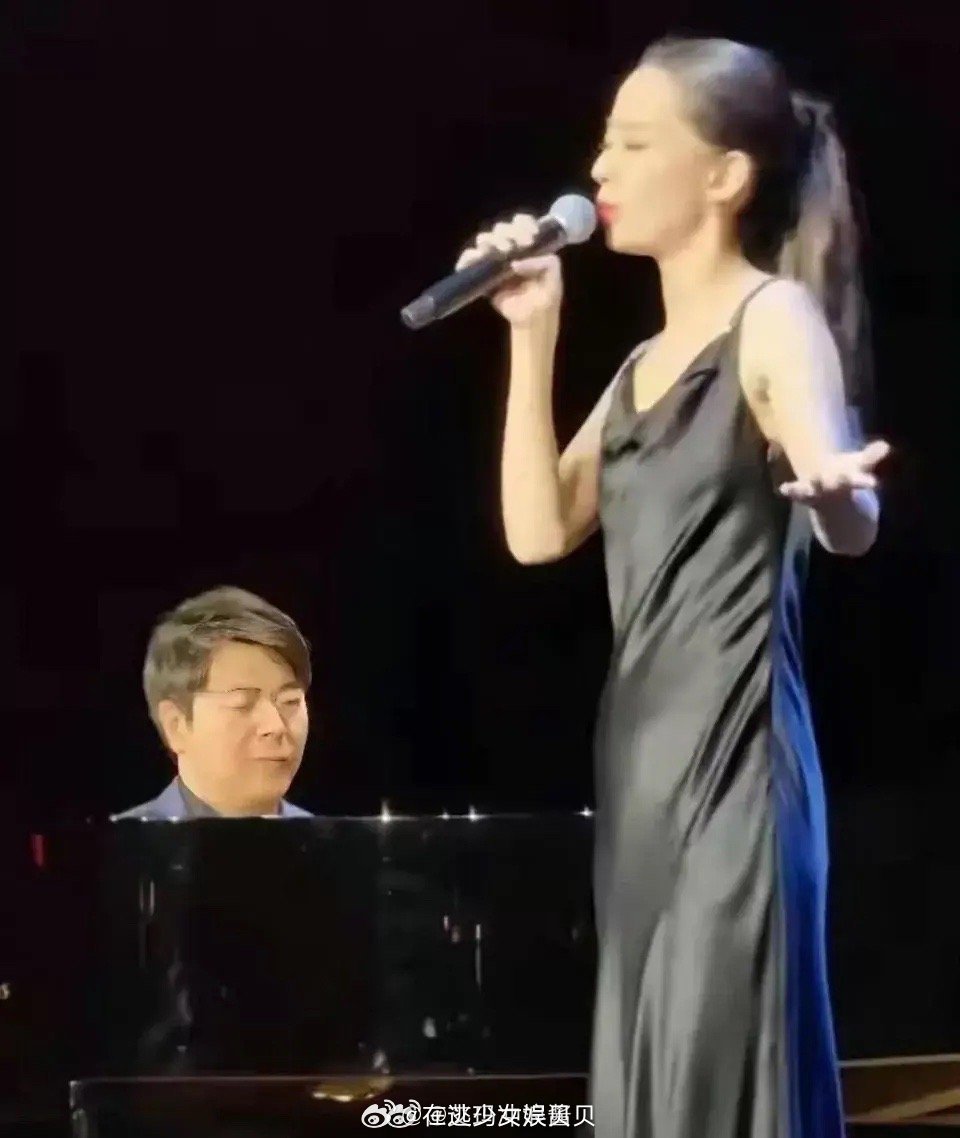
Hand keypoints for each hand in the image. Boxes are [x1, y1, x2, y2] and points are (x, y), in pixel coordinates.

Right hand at [455, 213, 562, 328]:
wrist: (532, 320)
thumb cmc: (545, 298)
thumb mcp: (554, 278)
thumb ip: (545, 264)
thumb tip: (514, 262)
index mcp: (528, 245)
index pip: (522, 223)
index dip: (523, 224)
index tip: (529, 238)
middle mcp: (510, 248)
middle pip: (501, 229)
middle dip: (507, 234)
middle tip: (514, 247)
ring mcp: (495, 261)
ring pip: (484, 240)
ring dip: (489, 242)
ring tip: (497, 253)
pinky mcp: (482, 275)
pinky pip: (469, 261)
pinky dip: (468, 258)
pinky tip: (474, 259)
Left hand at [778, 440, 891, 503]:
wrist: (829, 502)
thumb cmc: (847, 477)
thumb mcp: (860, 467)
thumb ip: (872, 457)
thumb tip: (886, 446)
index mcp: (850, 482)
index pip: (861, 482)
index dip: (866, 482)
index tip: (874, 483)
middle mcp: (834, 488)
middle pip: (837, 485)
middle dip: (839, 481)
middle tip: (841, 476)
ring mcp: (818, 492)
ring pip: (816, 489)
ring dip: (813, 485)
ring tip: (811, 478)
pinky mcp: (802, 494)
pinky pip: (795, 493)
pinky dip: (790, 491)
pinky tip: (783, 488)